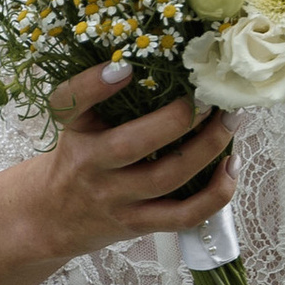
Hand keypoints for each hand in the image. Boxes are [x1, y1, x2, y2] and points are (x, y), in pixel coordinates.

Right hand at [20, 61, 234, 265]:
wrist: (53, 217)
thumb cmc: (78, 158)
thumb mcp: (78, 125)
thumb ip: (107, 99)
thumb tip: (171, 61)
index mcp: (74, 131)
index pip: (70, 104)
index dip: (94, 85)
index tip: (124, 66)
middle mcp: (90, 164)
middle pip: (131, 145)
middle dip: (177, 119)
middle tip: (208, 96)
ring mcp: (115, 198)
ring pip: (167, 177)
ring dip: (208, 147)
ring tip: (230, 121)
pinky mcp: (137, 223)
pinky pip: (183, 214)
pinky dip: (215, 193)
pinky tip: (230, 167)